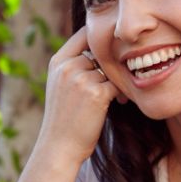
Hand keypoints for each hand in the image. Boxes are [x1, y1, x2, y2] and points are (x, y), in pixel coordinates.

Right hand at [38, 27, 120, 163]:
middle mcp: (68, 67)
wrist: (59, 146)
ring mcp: (81, 79)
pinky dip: (122, 93)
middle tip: (116, 83)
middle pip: (101, 54)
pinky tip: (121, 102)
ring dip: (117, 82)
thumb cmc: (63, 118)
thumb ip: (74, 66)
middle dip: (110, 67)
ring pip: (110, 70)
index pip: (84, 35)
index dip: (100, 40)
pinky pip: (118, 85)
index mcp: (57, 62)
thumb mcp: (60, 85)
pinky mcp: (97, 94)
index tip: (112, 48)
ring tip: (117, 97)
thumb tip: (100, 51)